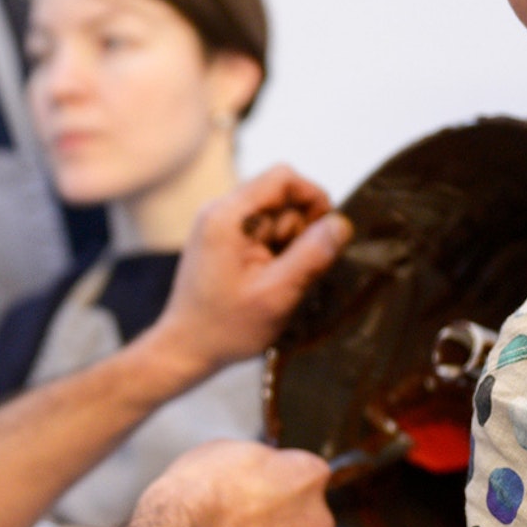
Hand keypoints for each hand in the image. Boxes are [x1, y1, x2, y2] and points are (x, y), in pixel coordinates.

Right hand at [133, 439, 334, 526]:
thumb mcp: (225, 448)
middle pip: (299, 514)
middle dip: (272, 513)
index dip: (273, 473)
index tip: (253, 476)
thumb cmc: (197, 491)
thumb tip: (260, 470)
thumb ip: (259, 460)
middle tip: (234, 508)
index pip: (303, 471)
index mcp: (308, 477)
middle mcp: (314, 523)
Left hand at [153, 166, 348, 374]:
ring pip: (274, 217)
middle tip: (292, 270)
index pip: (283, 178)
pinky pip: (261, 232)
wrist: (185, 348)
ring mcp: (218, 224)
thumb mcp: (276, 295)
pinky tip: (266, 280)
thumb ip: (311, 256)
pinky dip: (274, 252)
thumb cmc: (226, 327)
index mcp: (228, 216)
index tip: (326, 233)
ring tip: (276, 280)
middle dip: (299, 230)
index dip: (313, 197)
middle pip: (280, 198)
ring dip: (287, 245)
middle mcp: (219, 211)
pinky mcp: (221, 239)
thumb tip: (341, 224)